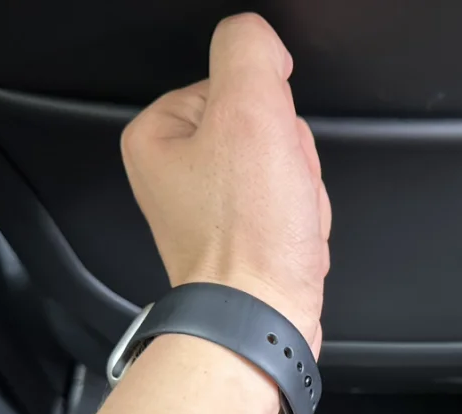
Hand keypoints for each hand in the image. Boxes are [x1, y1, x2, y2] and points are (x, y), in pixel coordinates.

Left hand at [121, 14, 329, 349]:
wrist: (260, 321)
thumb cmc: (248, 240)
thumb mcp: (250, 114)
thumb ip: (251, 54)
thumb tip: (261, 43)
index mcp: (159, 136)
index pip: (239, 87)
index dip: (272, 116)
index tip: (269, 150)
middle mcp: (176, 175)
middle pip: (265, 130)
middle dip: (291, 162)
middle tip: (279, 193)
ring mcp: (209, 213)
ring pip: (284, 171)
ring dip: (301, 197)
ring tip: (285, 225)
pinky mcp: (239, 244)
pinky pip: (288, 211)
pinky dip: (300, 228)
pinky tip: (290, 246)